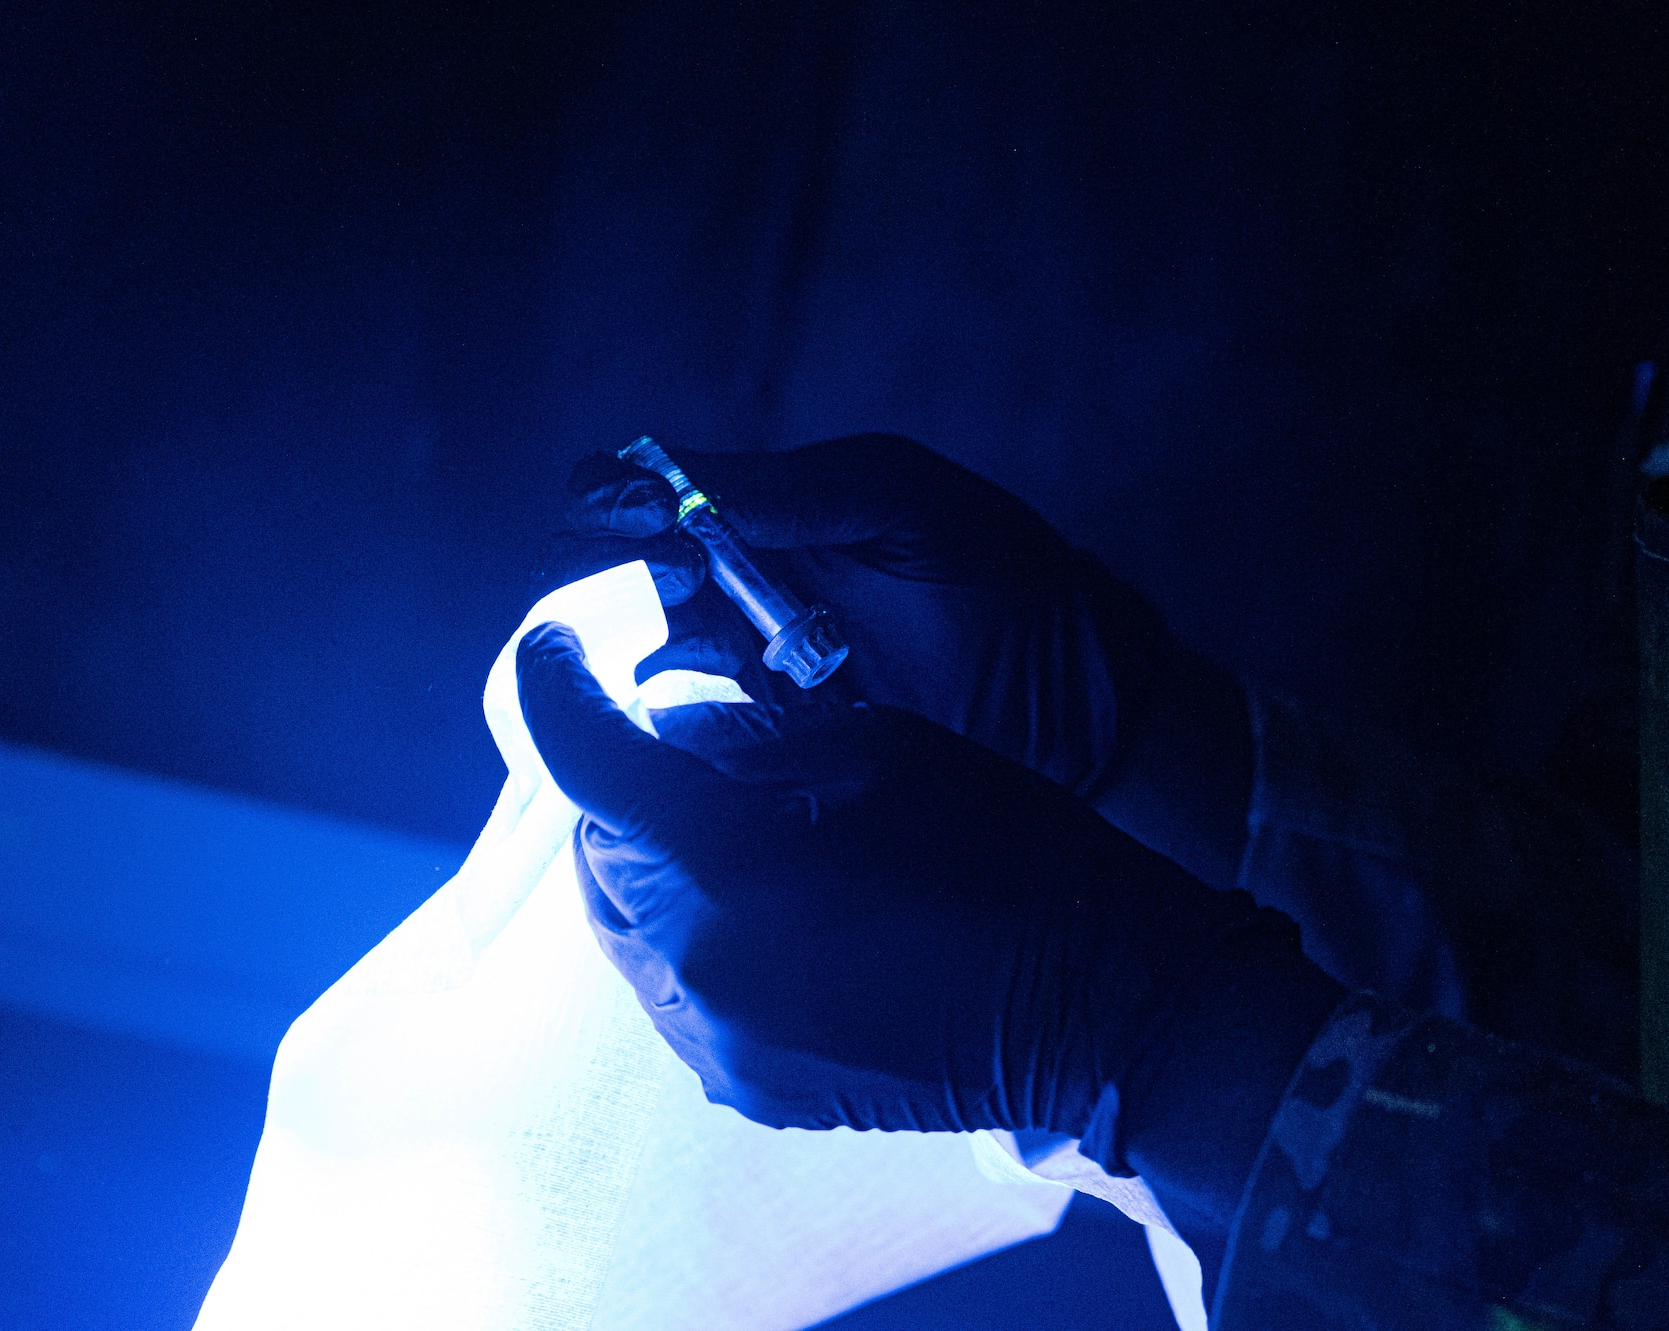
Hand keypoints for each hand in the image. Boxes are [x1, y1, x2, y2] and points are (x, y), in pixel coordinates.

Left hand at [516, 622, 1340, 1232]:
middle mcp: (695, 965)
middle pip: (598, 849)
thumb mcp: (877, 746)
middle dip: (624, 787)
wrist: (1098, 1005)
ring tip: (730, 829)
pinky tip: (765, 910)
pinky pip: (679, 994)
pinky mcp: (747, 1084)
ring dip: (654, 866)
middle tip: (677, 742)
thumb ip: (746, 734)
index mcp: (723, 861)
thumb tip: (664, 720)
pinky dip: (696, 941)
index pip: (582, 758)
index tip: (554, 651)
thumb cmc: (1004, 849)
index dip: (555, 686)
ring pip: (627, 925)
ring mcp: (717, 1039)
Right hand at [559, 434, 1256, 887]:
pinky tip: (682, 727)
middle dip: (592, 585)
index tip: (649, 526)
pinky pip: (665, 741)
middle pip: (592, 578)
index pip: (621, 492)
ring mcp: (731, 673)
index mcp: (751, 513)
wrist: (1076, 707)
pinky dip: (651, 732)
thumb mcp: (907, 505)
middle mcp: (720, 589)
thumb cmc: (1004, 582)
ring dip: (617, 662)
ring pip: (612, 663)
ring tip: (691, 669)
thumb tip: (674, 488)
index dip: (606, 504)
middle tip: (665, 601)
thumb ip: (796, 491)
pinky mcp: (752, 753)